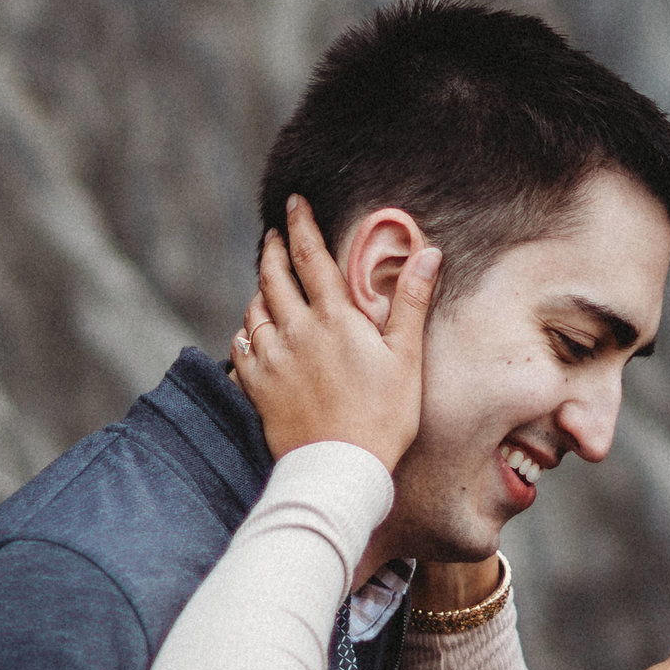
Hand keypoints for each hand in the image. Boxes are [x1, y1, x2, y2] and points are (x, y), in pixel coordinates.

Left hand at [231, 194, 437, 471]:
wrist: (341, 467)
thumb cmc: (383, 415)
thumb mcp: (406, 357)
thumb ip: (411, 301)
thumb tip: (428, 253)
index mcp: (334, 317)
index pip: (310, 255)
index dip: (300, 224)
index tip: (293, 202)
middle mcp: (295, 330)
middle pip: (274, 275)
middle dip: (272, 249)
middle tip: (273, 234)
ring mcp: (271, 359)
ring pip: (254, 310)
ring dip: (259, 290)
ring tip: (266, 283)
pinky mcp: (256, 387)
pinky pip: (241, 348)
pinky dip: (245, 334)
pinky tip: (252, 335)